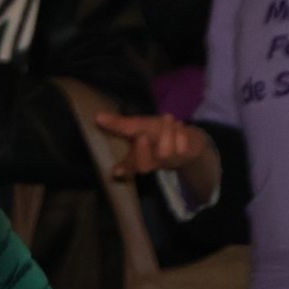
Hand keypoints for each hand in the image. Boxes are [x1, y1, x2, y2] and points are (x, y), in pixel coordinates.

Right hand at [93, 111, 210, 179]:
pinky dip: (181, 134)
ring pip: (165, 153)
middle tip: (143, 136)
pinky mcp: (187, 156)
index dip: (124, 168)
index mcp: (139, 157)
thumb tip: (98, 117)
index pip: (128, 166)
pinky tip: (180, 126)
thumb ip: (120, 124)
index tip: (116, 171)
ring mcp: (170, 161)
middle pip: (144, 166)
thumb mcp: (139, 125)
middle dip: (142, 151)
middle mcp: (153, 162)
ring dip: (166, 133)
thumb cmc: (160, 132)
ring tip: (168, 118)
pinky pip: (183, 147)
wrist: (191, 141)